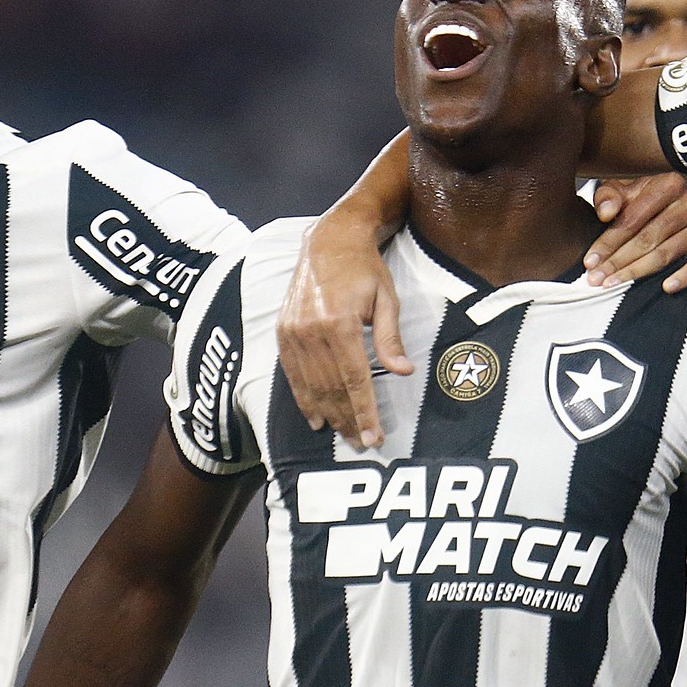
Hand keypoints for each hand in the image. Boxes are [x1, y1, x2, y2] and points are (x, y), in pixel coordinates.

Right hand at [279, 217, 413, 448]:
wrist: (328, 242)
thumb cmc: (365, 270)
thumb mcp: (387, 299)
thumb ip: (391, 338)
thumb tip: (403, 372)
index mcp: (340, 323)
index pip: (354, 380)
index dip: (365, 412)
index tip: (374, 437)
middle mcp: (312, 331)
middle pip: (332, 389)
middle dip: (348, 421)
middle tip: (362, 444)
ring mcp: (293, 333)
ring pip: (311, 386)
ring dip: (328, 416)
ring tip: (343, 436)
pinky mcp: (283, 333)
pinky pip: (293, 375)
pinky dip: (304, 400)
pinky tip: (315, 419)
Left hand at [586, 174, 686, 290]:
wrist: (680, 219)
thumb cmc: (643, 206)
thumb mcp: (623, 194)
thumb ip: (608, 197)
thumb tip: (605, 213)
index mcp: (669, 183)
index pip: (634, 217)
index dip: (608, 241)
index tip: (589, 262)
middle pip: (649, 237)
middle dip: (618, 260)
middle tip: (596, 279)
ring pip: (667, 252)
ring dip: (638, 271)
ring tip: (613, 285)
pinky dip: (684, 276)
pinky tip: (665, 288)